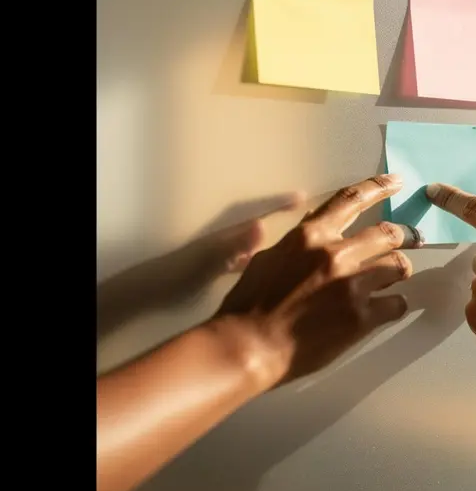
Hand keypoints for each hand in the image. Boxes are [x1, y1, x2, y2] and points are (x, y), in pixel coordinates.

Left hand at [166, 192, 305, 294]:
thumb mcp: (210, 259)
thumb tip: (263, 225)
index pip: (258, 213)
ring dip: (274, 243)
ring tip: (299, 243)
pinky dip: (263, 263)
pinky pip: (249, 263)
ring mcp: (224, 257)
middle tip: (308, 218)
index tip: (302, 196)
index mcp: (227, 235)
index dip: (279, 204)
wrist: (151, 294)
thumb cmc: (179, 274)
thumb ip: (236, 244)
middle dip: (281, 220)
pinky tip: (272, 270)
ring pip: (255, 246)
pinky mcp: (219, 272)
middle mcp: (228, 242)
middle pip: (259, 228)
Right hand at [208, 174, 423, 388]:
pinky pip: (396, 304)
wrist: (248, 347)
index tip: (397, 182)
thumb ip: (299, 242)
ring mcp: (352, 285)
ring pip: (398, 265)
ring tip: (395, 278)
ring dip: (399, 271)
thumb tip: (314, 225)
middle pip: (389, 233)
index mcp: (310, 235)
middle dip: (404, 236)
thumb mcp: (269, 258)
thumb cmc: (249, 304)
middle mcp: (336, 254)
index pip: (352, 199)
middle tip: (413, 239)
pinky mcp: (362, 317)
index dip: (379, 187)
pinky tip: (386, 310)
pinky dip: (394, 305)